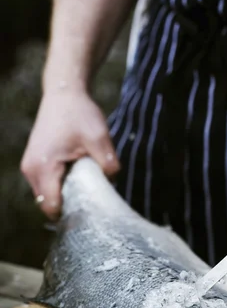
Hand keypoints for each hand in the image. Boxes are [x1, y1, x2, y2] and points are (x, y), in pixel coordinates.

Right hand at [20, 89, 119, 218]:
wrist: (64, 92)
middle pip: (47, 204)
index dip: (70, 215)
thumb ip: (108, 163)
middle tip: (92, 204)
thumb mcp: (99, 137)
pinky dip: (59, 186)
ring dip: (64, 195)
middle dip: (68, 207)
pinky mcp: (34, 161)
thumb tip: (114, 182)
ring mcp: (30, 166)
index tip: (90, 215)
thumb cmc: (80, 113)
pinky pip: (45, 184)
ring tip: (86, 190)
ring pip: (46, 195)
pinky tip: (78, 179)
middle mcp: (30, 170)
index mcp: (43, 167)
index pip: (51, 206)